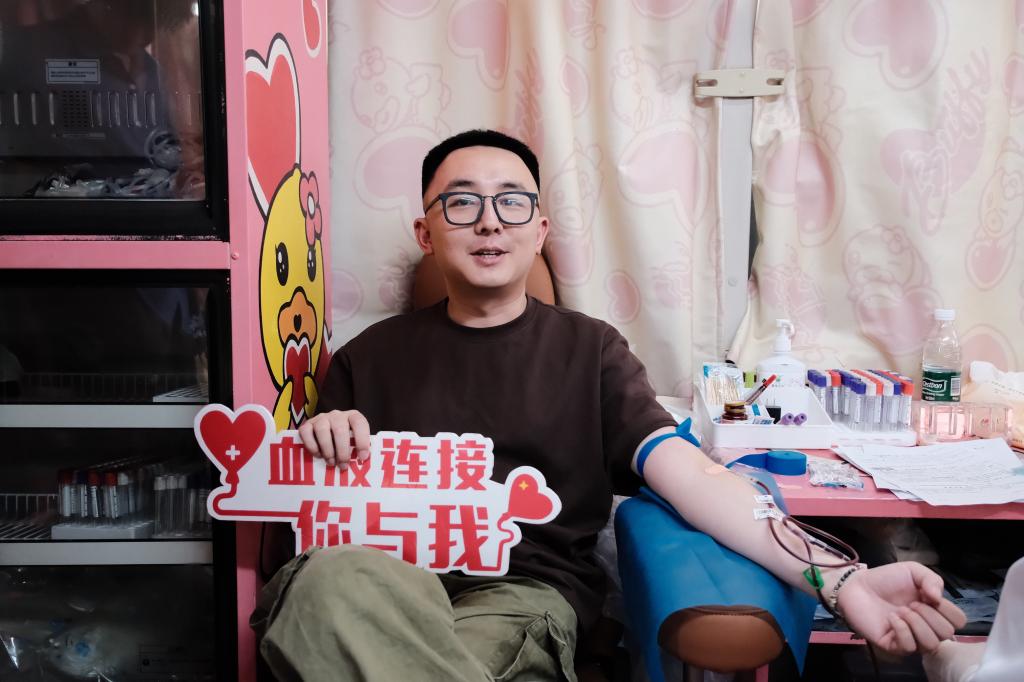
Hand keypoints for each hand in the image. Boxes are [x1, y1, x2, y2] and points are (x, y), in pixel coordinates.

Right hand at [297, 410, 369, 468]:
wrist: (325, 433)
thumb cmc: (344, 440)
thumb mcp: (354, 442)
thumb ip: (358, 448)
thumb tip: (363, 462)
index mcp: (352, 417)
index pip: (359, 423)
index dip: (362, 440)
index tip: (363, 457)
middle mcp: (337, 415)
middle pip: (340, 429)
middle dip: (342, 450)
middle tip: (343, 465)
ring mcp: (321, 418)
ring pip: (322, 430)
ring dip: (327, 449)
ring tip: (331, 462)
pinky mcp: (307, 424)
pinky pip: (306, 432)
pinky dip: (312, 446)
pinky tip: (318, 455)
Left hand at [836, 562, 965, 655]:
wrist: (857, 585)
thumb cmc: (886, 579)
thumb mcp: (913, 571)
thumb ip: (932, 580)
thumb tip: (939, 599)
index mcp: (935, 611)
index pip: (959, 621)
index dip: (947, 609)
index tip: (928, 596)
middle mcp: (926, 627)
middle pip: (947, 634)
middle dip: (930, 615)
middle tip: (911, 603)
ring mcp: (910, 638)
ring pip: (931, 644)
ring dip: (917, 623)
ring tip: (901, 610)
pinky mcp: (894, 646)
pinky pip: (909, 647)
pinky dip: (902, 630)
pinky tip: (891, 618)